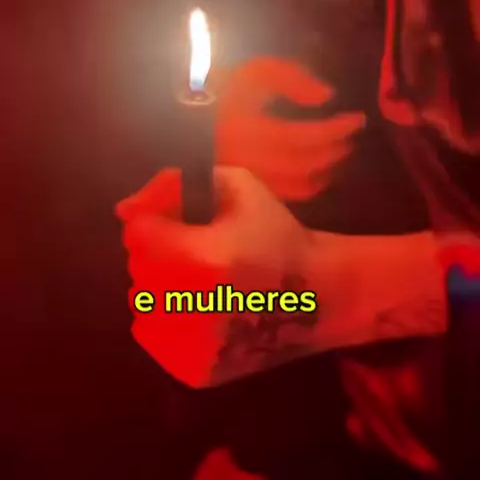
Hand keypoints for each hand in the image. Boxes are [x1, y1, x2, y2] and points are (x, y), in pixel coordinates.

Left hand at [116, 166, 310, 385]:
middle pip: (138, 267)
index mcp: (205, 258)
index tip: (179, 222)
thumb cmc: (277, 234)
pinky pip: (150, 336)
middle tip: (194, 249)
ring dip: (159, 285)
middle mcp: (194, 307)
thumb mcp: (238, 187)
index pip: (139, 232)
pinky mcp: (194, 371)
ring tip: (196, 278)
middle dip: (158, 251)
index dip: (156, 220)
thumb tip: (123, 209)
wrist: (317, 297)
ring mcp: (193, 346)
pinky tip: (197, 307)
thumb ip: (178, 184)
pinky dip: (164, 318)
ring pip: (139, 302)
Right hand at [215, 56, 364, 200]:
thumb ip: (291, 77)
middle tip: (351, 136)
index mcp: (253, 128)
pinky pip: (284, 194)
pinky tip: (316, 173)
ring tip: (338, 154)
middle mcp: (252, 160)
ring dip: (325, 171)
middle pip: (306, 163)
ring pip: (297, 185)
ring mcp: (248, 178)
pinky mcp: (245, 188)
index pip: (307, 136)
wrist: (181, 114)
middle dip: (335, 150)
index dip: (336, 129)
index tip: (357, 118)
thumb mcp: (254, 70)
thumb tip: (326, 96)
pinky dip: (307, 186)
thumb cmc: (219, 87)